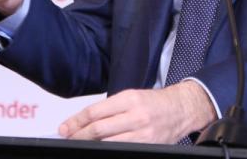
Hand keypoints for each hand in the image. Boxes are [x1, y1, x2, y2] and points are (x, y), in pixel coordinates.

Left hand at [59, 82, 216, 143]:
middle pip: (98, 130)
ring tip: (81, 143)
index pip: (95, 112)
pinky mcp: (147, 146)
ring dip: (90, 144)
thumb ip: (109, 108)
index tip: (65, 127)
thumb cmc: (155, 102)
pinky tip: (100, 148)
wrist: (181, 110)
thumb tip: (83, 120)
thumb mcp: (132, 97)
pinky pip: (121, 150)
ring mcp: (143, 134)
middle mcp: (136, 116)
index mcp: (130, 99)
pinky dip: (107, 149)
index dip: (76, 122)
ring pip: (107, 143)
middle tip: (68, 137)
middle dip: (78, 135)